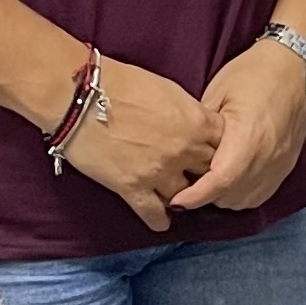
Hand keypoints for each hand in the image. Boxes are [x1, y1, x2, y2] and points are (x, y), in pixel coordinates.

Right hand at [62, 58, 221, 234]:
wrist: (80, 95)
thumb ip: (188, 112)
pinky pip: (154, 214)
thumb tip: (195, 124)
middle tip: (200, 180)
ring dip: (183, 198)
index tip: (213, 155)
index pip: (225, 145)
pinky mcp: (132, 188)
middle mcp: (183, 150)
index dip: (220, 151)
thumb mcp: (168, 89)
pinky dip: (159, 220)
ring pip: (185, 196)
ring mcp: (159, 171)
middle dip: (205, 176)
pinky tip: (162, 222)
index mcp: (196, 121)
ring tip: (181, 200)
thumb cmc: (120, 83)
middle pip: (209, 173)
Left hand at [171, 37, 305, 214]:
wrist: (294, 67)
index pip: (220, 181)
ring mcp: (279, 164)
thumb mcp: (216, 94)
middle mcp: (267, 157)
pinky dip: (241, 195)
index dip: (195, 196)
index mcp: (248, 137)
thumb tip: (183, 154)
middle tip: (186, 183)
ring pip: (244, 200)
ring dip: (223, 197)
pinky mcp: (285, 167)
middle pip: (230, 196)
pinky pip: (259, 195)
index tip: (176, 201)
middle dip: (205, 196)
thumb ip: (201, 130)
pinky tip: (230, 181)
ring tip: (208, 181)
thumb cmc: (253, 74)